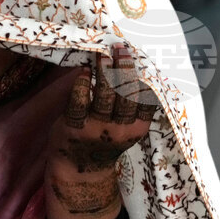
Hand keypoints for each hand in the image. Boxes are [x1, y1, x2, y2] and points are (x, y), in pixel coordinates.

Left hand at [44, 47, 156, 218]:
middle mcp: (119, 129)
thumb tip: (132, 66)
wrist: (80, 170)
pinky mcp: (74, 126)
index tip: (142, 58)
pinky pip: (79, 102)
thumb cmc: (106, 139)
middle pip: (125, 94)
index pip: (145, 100)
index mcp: (137, 128)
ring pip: (104, 95)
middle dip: (124, 69)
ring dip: (104, 72)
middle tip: (122, 48)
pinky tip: (83, 72)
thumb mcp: (126, 128)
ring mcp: (96, 128)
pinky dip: (81, 85)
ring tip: (104, 54)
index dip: (144, 78)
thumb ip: (131, 105)